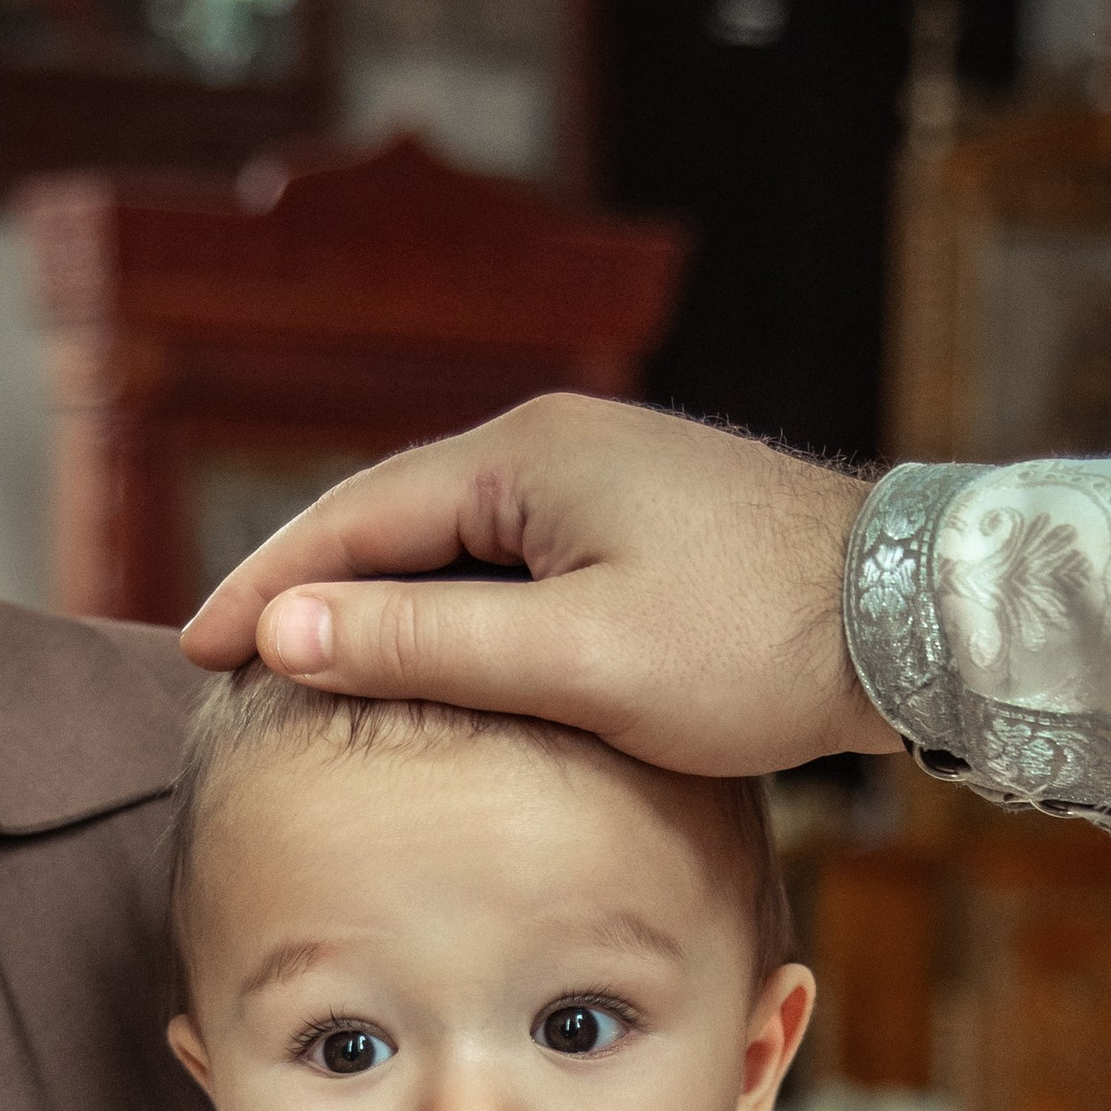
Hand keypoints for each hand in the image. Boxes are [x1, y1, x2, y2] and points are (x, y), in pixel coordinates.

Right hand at [179, 393, 901, 778]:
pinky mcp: (646, 524)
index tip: (194, 652)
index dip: (266, 588)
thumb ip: (424, 641)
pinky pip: (515, 562)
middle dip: (309, 588)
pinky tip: (440, 659)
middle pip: (395, 520)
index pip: (352, 519)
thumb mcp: (575, 660)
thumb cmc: (754, 644)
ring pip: (458, 543)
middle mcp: (556, 444)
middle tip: (229, 660)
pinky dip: (456, 609)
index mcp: (524, 455)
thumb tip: (285, 632)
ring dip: (382, 600)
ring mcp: (606, 478)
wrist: (915, 623)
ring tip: (314, 666)